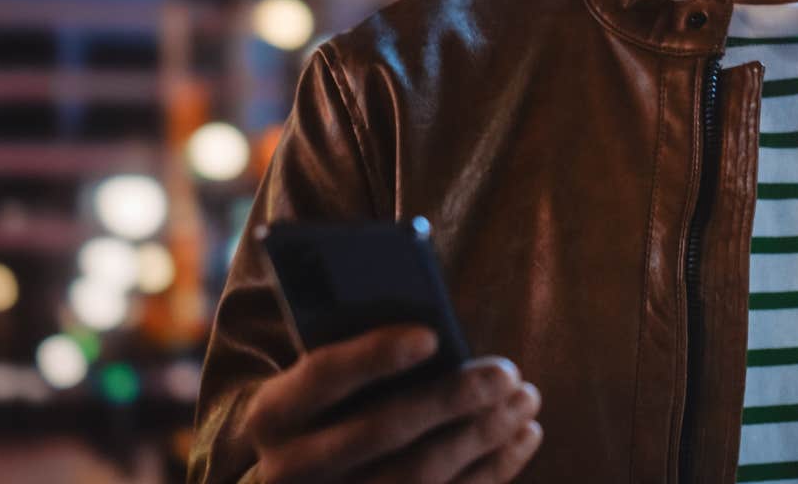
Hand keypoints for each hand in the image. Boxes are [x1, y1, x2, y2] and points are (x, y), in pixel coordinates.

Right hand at [243, 324, 542, 482]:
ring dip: (483, 435)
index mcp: (271, 414)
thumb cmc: (329, 403)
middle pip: (381, 432)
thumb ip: (362, 350)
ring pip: (418, 476)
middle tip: (507, 373)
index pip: (323, 376)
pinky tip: (523, 436)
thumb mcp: (325, 376)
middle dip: (451, 400)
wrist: (300, 475)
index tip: (432, 335)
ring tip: (526, 398)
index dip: (375, 355)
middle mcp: (290, 469)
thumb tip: (436, 329)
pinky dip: (492, 469)